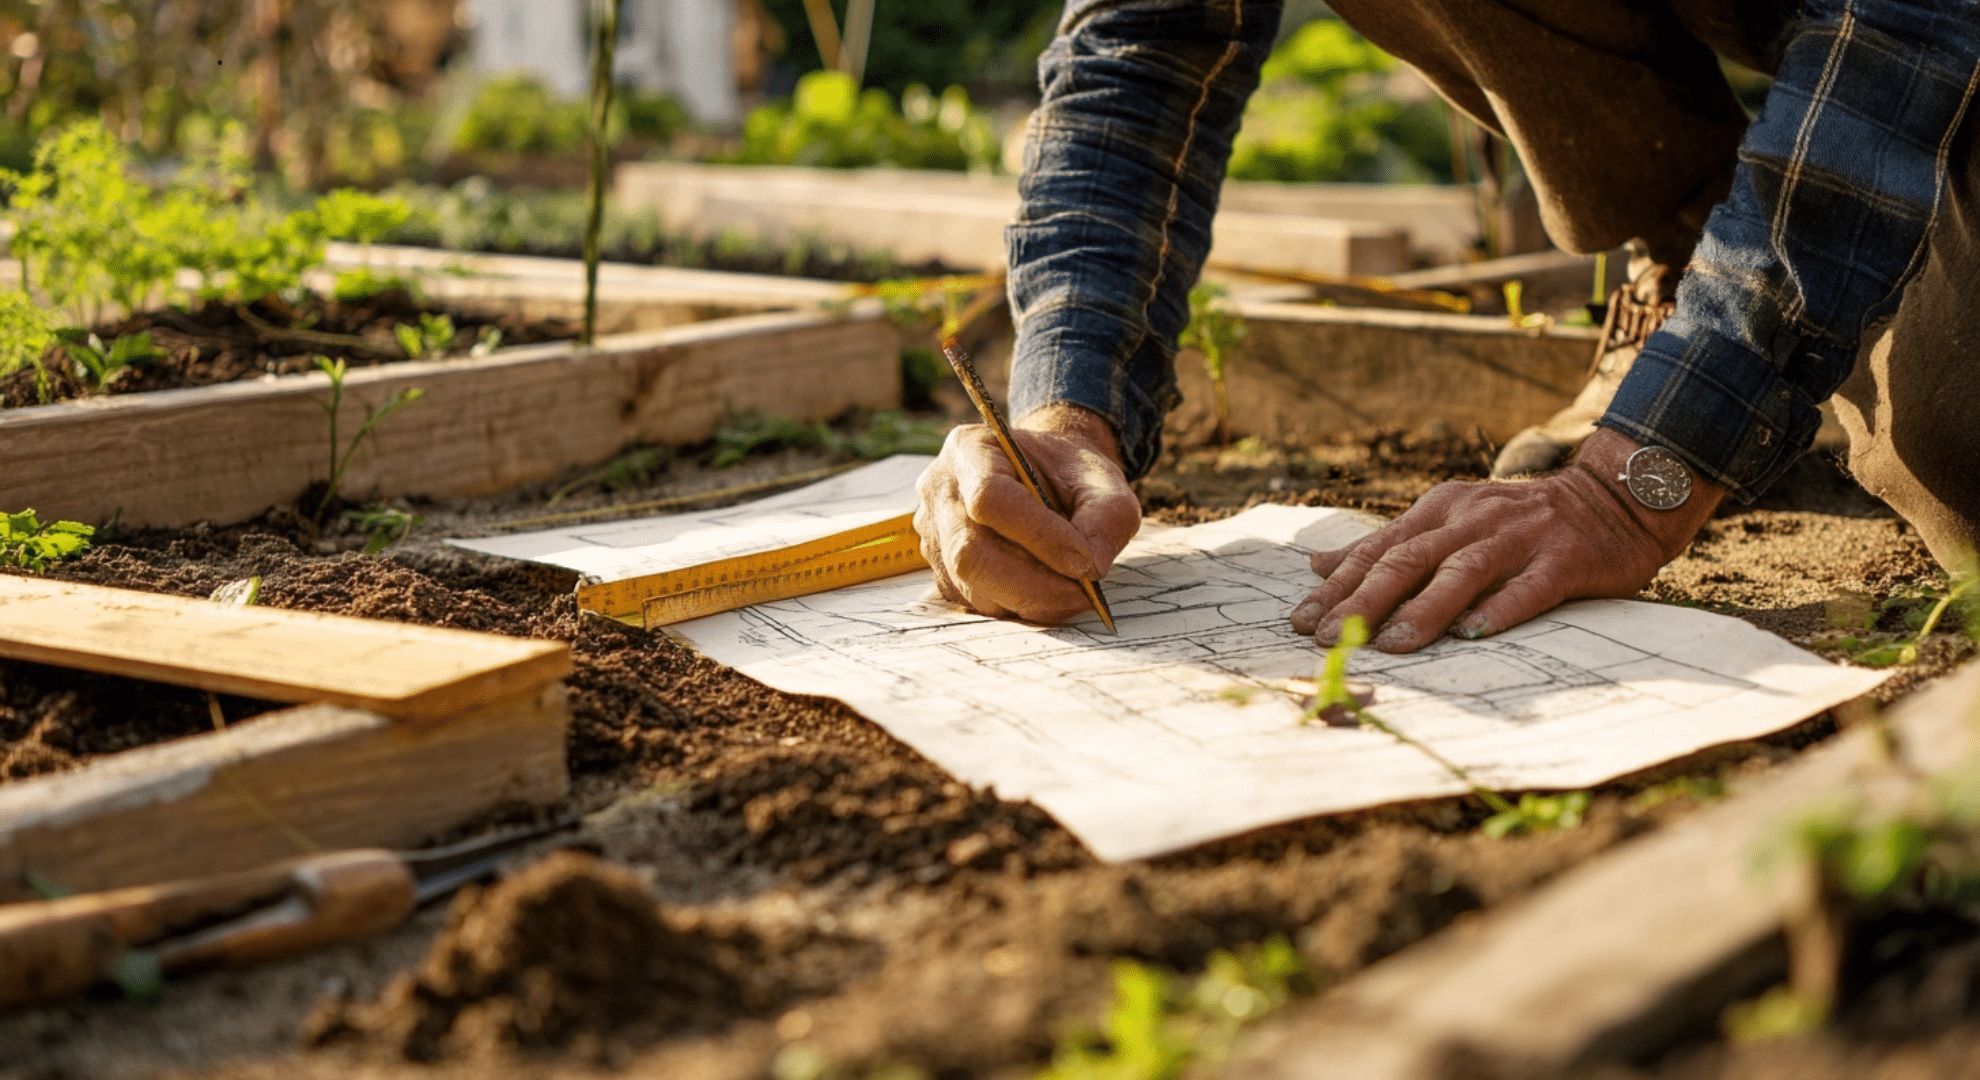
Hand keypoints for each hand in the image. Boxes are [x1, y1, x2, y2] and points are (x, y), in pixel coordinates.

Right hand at [914, 403, 1140, 622]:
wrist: (1042, 478)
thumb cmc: (1067, 474)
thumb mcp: (1103, 481)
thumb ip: (1106, 518)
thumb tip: (1091, 569)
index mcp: (971, 449)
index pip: (990, 498)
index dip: (1038, 536)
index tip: (1085, 562)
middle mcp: (940, 491)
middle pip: (969, 553)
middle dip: (1033, 584)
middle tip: (1083, 594)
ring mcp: (933, 534)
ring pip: (971, 586)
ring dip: (1029, 599)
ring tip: (1071, 591)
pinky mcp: (942, 571)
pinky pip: (975, 602)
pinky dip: (1017, 605)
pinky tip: (1046, 590)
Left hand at [1290, 429, 1723, 652]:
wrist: (1614, 496)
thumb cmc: (1519, 521)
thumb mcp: (1447, 520)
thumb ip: (1388, 544)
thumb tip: (1318, 564)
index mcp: (1440, 510)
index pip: (1377, 550)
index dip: (1337, 587)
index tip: (1301, 622)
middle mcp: (1473, 519)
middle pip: (1408, 559)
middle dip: (1363, 600)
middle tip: (1329, 637)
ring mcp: (1519, 537)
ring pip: (1461, 572)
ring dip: (1423, 609)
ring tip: (1392, 643)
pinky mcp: (1564, 559)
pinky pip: (1529, 588)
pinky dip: (1501, 609)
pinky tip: (1475, 635)